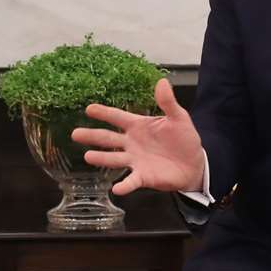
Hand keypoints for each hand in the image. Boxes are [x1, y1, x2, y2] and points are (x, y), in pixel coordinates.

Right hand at [73, 78, 206, 195]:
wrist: (195, 164)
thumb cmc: (184, 139)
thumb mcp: (179, 118)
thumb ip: (168, 102)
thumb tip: (162, 81)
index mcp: (138, 126)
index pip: (117, 117)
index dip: (104, 113)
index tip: (89, 109)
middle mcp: (132, 143)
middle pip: (108, 138)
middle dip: (92, 136)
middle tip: (75, 134)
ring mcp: (135, 160)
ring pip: (114, 159)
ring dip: (101, 158)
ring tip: (88, 156)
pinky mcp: (143, 177)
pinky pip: (131, 181)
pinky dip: (124, 185)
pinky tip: (116, 189)